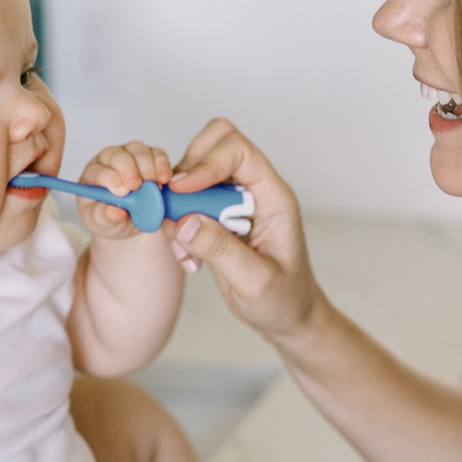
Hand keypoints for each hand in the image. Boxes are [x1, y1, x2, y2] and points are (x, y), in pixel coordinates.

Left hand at [77, 141, 175, 240]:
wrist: (130, 222)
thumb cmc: (111, 219)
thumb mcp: (103, 223)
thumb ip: (106, 218)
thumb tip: (115, 212)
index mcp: (93, 176)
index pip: (97, 171)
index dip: (110, 179)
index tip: (122, 192)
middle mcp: (110, 161)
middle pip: (117, 155)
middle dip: (129, 169)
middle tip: (137, 186)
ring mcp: (131, 156)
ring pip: (138, 150)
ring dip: (148, 167)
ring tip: (155, 186)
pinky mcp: (150, 157)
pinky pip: (157, 154)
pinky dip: (162, 165)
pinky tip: (164, 179)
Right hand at [168, 119, 322, 341]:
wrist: (288, 317)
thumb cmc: (285, 299)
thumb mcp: (256, 282)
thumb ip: (221, 250)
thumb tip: (184, 222)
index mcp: (274, 196)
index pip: (239, 151)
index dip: (206, 163)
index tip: (180, 189)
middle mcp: (254, 191)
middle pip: (215, 144)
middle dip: (187, 169)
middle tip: (172, 203)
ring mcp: (234, 202)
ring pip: (195, 171)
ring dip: (178, 201)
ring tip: (183, 246)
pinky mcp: (217, 218)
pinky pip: (188, 202)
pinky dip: (177, 223)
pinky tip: (188, 258)